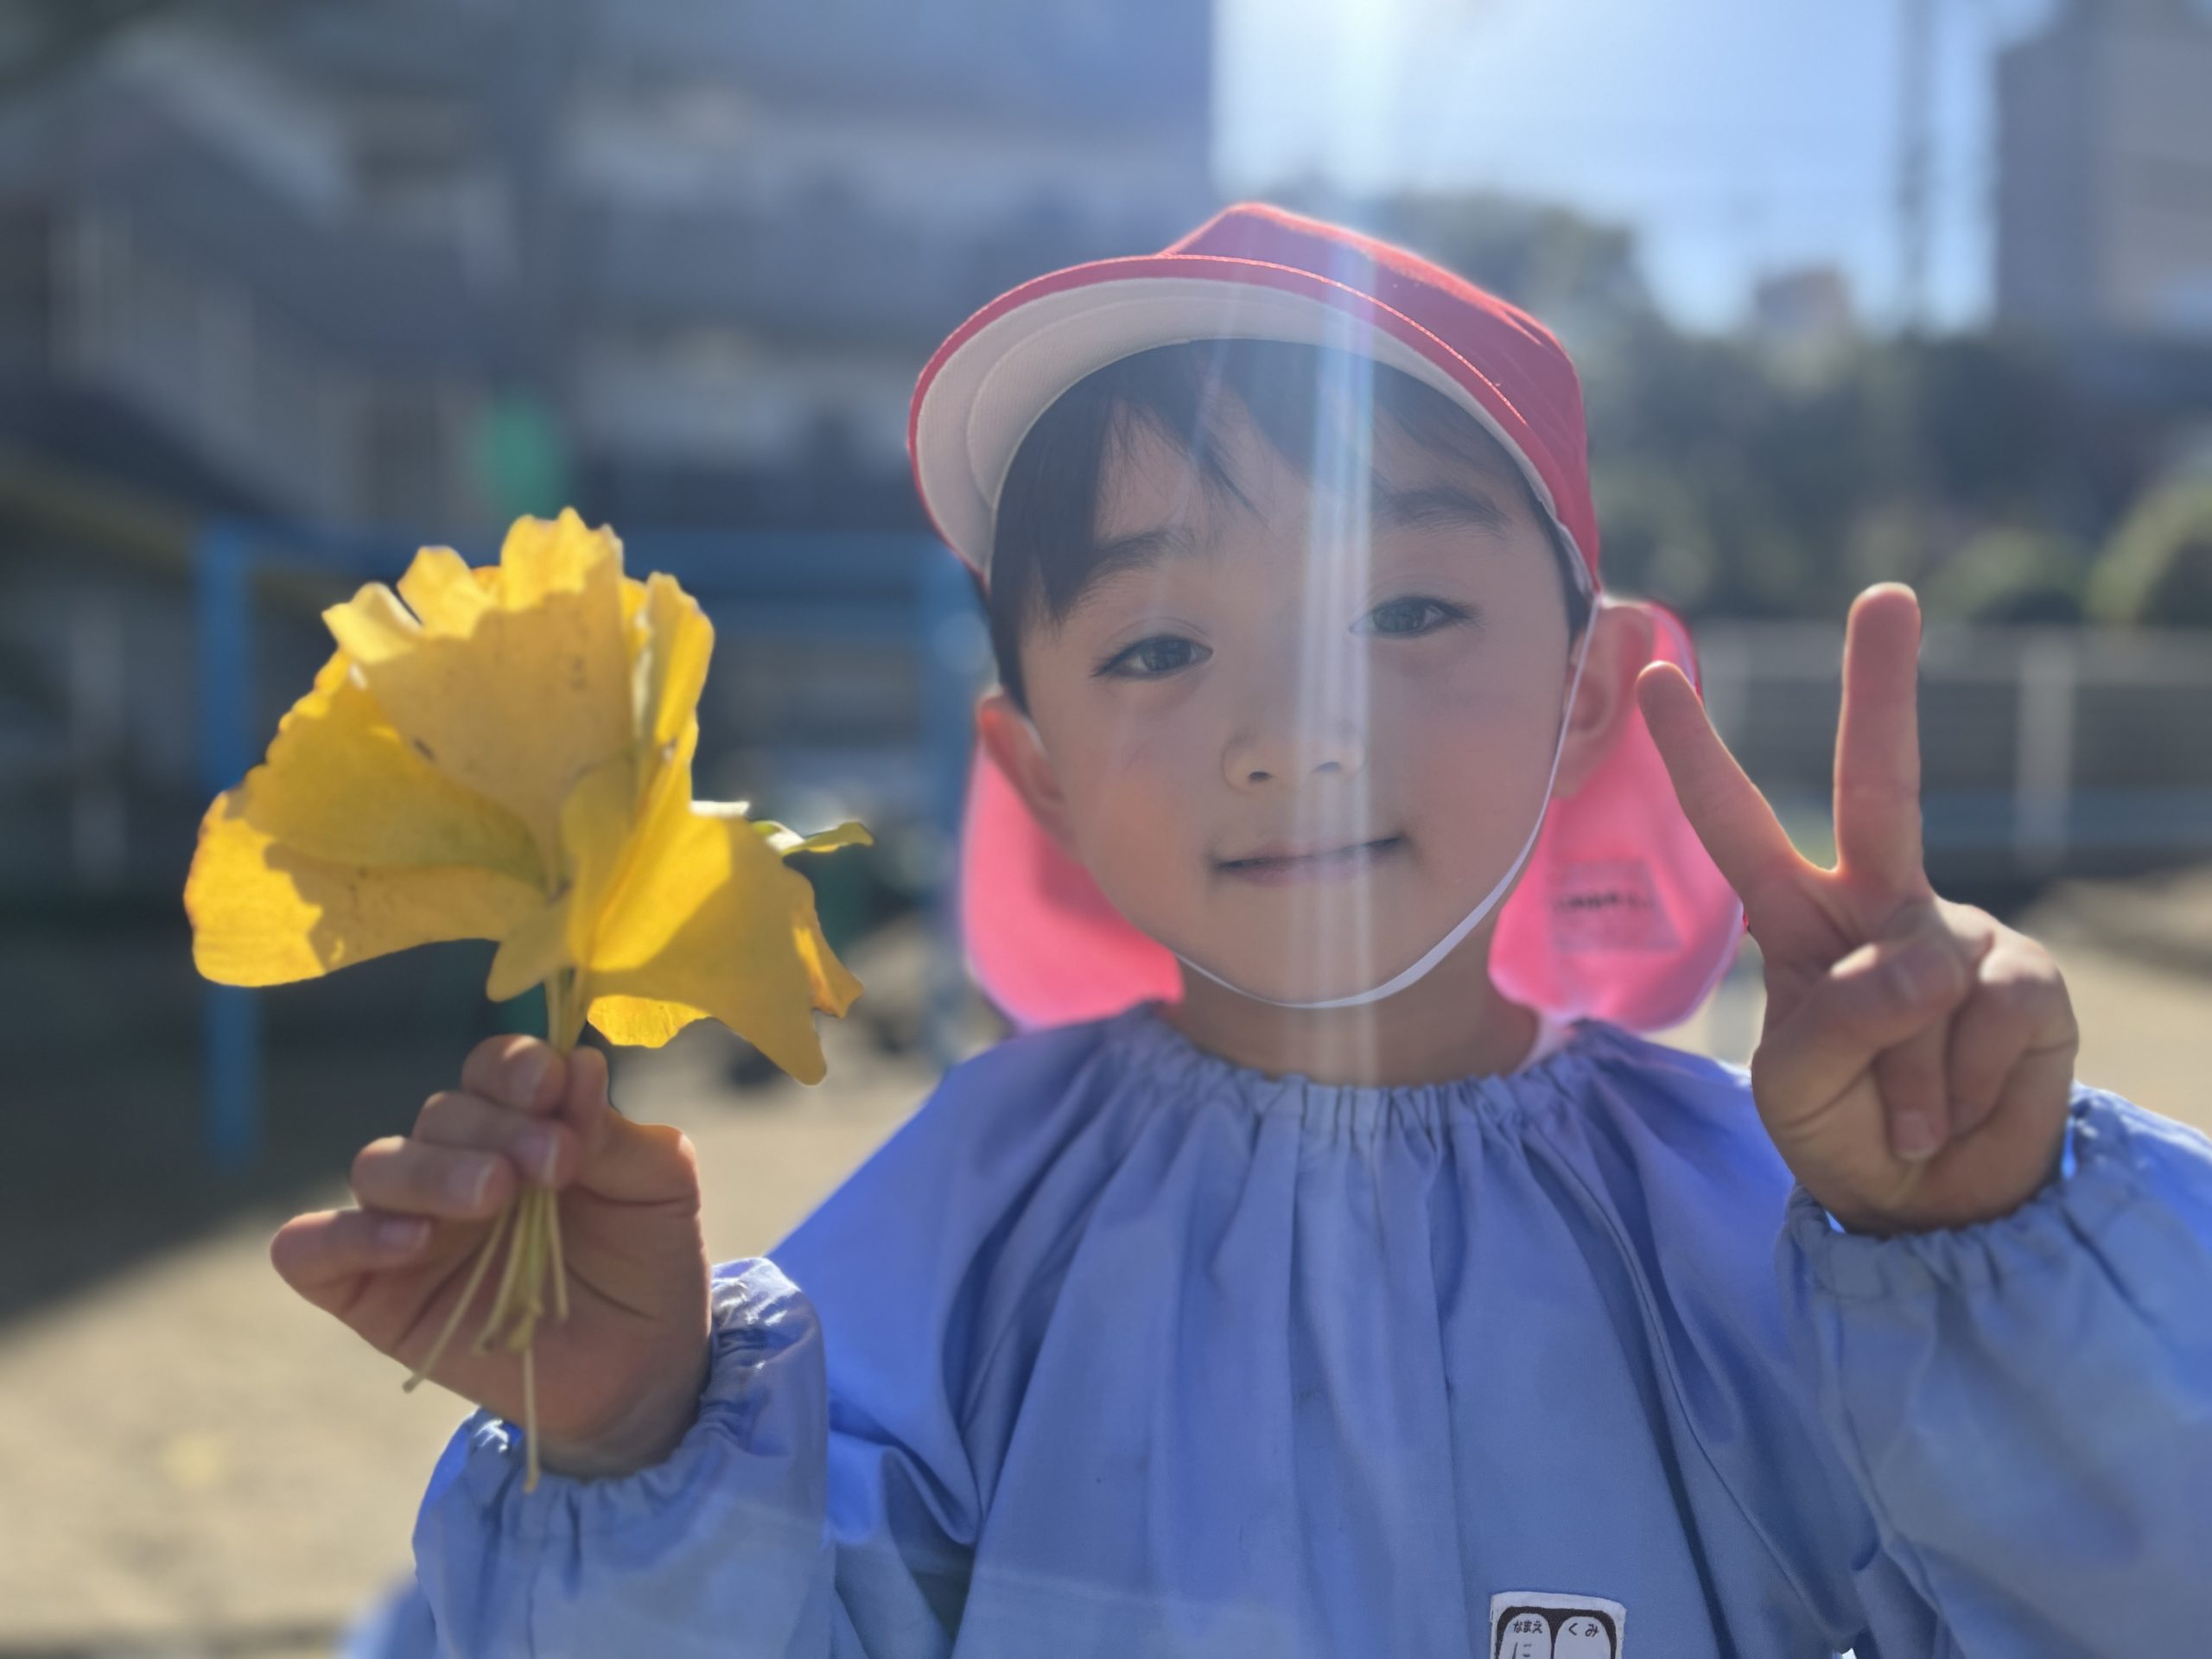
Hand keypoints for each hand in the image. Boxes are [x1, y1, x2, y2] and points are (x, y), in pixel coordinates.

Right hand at [271, 1034, 712, 1475]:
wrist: (640, 1371)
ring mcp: (406, 1224)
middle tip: (552, 1163)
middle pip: (441, 1113)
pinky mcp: (368, 1292)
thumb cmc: (646, 1264)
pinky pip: (309, 1249)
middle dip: (496, 1129)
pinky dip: (343, 1236)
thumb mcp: (658, 1189)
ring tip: (493, 1196)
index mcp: (521, 1122)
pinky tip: (411, 1242)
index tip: (551, 1087)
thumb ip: (614, 1132)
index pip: (495, 1069)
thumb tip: (580, 1065)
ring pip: (377, 1166)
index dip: (516, 1068)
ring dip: (433, 1172)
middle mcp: (455, 1161)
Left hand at [1638, 583, 2077, 1235]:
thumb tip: (1927, 961)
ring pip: (1925, 970)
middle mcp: (1879, 904)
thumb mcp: (1794, 1085)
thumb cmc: (1842, 1127)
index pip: (1735, 827)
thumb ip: (1840, 1022)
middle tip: (1885, 596)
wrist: (1931, 1203)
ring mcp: (1955, 932)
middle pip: (1881, 783)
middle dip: (1882, 686)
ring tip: (1909, 1114)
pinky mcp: (2026, 976)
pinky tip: (1963, 1105)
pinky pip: (1991, 1012)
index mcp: (1796, 919)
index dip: (1695, 757)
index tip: (1650, 675)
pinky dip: (1966, 1080)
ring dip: (1911, 1070)